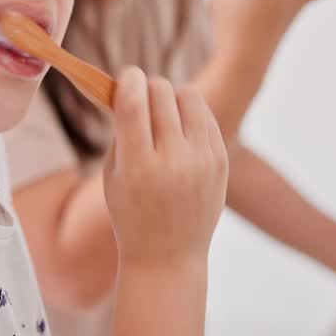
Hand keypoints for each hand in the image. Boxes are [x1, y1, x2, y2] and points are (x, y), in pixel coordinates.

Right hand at [103, 67, 229, 267]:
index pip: (133, 101)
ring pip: (189, 96)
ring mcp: (202, 160)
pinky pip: (206, 115)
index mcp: (139, 166)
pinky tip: (181, 130)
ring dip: (172, 96)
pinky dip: (190, 114)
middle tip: (142, 98)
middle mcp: (174, 161)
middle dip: (147, 87)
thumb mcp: (113, 175)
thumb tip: (129, 86)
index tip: (126, 78)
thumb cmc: (131, 214)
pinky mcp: (221, 161)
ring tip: (164, 114)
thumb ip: (120, 131)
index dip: (128, 79)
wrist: (169, 257)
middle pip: (161, 92)